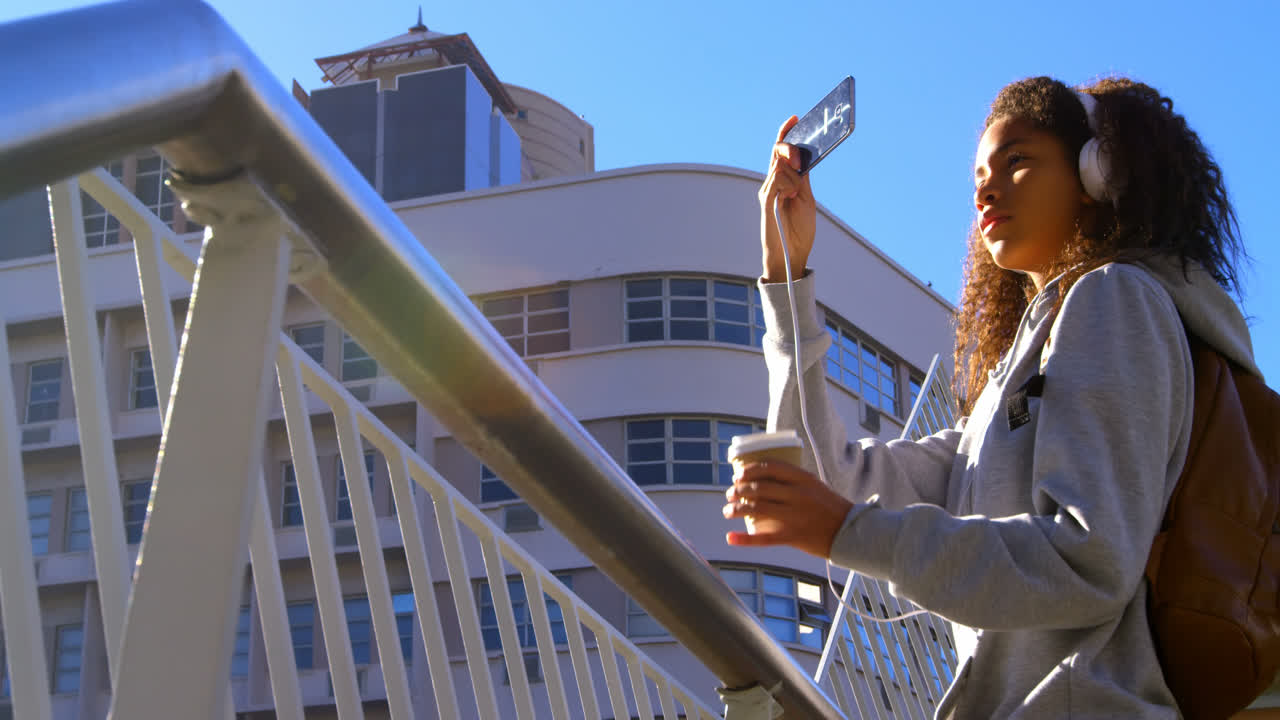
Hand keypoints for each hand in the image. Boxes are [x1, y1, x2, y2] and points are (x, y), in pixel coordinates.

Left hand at [723, 460, 852, 557]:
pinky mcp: (793, 536)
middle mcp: (797, 495)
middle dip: (739, 490)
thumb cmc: (830, 507)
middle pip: (759, 488)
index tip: (738, 475)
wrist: (850, 531)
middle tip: (730, 493)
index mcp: (803, 479)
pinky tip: (730, 537)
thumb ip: (792, 480)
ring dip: (737, 509)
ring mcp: (795, 516)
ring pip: (757, 509)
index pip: (770, 467)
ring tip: (728, 511)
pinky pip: (764, 538)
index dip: (749, 470)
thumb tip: (763, 477)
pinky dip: (744, 539)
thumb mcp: (814, 486)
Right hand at [758, 116, 816, 282]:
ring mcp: (767, 193)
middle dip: (789, 150)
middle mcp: (771, 184)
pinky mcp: (766, 203)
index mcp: (782, 181)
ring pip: (779, 168)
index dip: (786, 133)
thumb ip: (802, 179)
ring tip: (795, 195)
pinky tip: (790, 196)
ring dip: (793, 177)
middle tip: (799, 160)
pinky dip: (786, 185)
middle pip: (777, 154)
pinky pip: (775, 183)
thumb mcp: (806, 198)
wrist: (792, 256)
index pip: (780, 152)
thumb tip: (802, 157)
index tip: (794, 117)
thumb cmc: (798, 230)